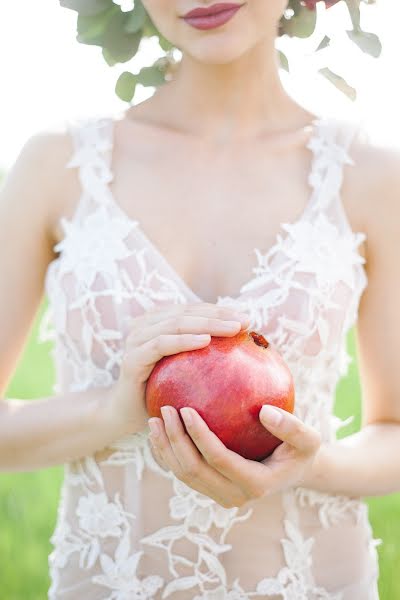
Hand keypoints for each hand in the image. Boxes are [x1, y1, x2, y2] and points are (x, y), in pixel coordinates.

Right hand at [106, 303, 250, 437]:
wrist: (126, 414)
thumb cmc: (161, 391)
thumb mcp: (184, 369)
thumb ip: (203, 354)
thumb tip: (243, 345)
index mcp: (157, 322)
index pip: (194, 309)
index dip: (220, 310)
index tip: (248, 317)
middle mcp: (144, 325)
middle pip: (187, 312)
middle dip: (219, 314)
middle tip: (246, 321)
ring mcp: (136, 340)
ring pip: (176, 323)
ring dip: (207, 324)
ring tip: (233, 329)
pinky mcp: (132, 358)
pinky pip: (161, 345)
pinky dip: (184, 341)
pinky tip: (205, 341)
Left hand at [148, 404, 320, 507]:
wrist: (294, 471)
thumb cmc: (301, 451)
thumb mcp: (308, 439)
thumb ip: (291, 427)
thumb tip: (265, 411)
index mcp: (255, 484)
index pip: (218, 459)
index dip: (198, 435)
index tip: (185, 408)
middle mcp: (234, 496)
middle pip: (194, 470)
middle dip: (175, 441)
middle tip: (164, 411)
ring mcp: (221, 496)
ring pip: (184, 475)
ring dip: (165, 449)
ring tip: (154, 420)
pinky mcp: (211, 490)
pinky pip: (184, 474)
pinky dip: (167, 455)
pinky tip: (158, 433)